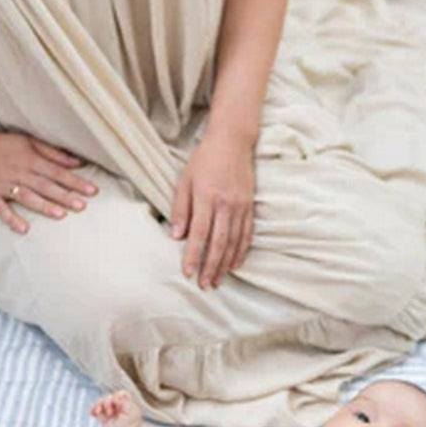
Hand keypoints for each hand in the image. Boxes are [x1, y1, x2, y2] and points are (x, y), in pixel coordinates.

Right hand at [0, 125, 96, 233]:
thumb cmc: (3, 144)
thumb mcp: (28, 141)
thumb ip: (53, 152)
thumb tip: (77, 162)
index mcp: (29, 158)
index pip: (56, 172)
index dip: (74, 181)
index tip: (92, 190)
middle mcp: (17, 171)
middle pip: (44, 185)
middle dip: (64, 196)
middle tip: (82, 206)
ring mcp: (2, 184)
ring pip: (26, 197)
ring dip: (44, 206)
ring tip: (61, 215)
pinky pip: (1, 209)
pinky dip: (12, 219)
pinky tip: (24, 229)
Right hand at [90, 391, 144, 426]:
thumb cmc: (132, 425)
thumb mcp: (131, 411)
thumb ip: (124, 401)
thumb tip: (114, 397)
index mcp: (126, 403)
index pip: (119, 394)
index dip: (116, 396)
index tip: (117, 404)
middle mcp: (118, 406)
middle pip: (108, 397)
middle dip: (107, 402)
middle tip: (110, 413)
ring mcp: (110, 412)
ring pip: (101, 402)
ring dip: (98, 404)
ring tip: (98, 411)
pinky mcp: (103, 418)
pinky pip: (96, 411)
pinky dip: (92, 410)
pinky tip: (91, 413)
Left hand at [171, 129, 254, 288]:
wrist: (233, 141)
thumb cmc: (204, 160)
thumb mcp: (184, 180)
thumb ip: (180, 208)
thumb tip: (176, 236)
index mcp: (206, 196)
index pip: (199, 233)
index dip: (193, 255)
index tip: (187, 273)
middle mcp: (225, 204)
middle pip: (218, 242)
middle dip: (210, 266)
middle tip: (204, 285)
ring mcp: (240, 206)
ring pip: (234, 242)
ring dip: (225, 264)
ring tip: (217, 281)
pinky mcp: (249, 206)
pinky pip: (246, 234)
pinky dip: (241, 252)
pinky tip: (234, 264)